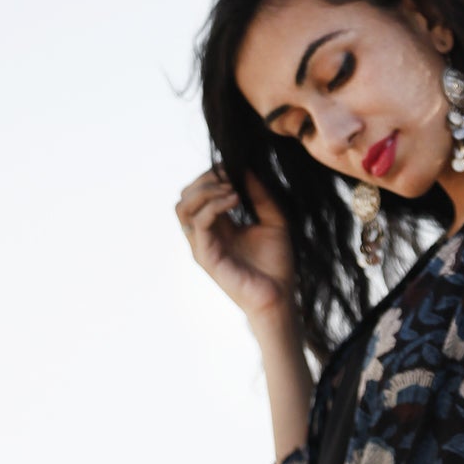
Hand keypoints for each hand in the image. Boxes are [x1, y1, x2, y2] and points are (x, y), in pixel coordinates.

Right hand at [174, 163, 296, 324]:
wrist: (280, 297)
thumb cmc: (277, 265)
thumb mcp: (273, 220)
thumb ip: (260, 195)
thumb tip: (246, 168)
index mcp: (218, 226)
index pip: (199, 192)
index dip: (212, 174)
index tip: (234, 167)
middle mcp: (205, 235)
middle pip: (185, 196)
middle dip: (205, 179)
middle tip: (229, 176)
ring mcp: (202, 246)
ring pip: (183, 206)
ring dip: (206, 190)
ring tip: (232, 190)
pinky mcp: (206, 256)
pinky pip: (199, 221)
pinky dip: (214, 204)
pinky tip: (235, 199)